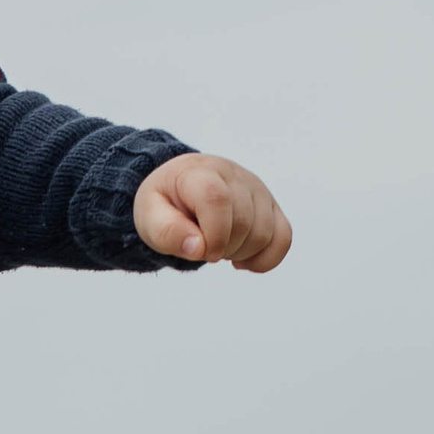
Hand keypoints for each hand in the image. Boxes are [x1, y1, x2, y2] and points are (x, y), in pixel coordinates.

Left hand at [131, 153, 290, 270]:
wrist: (181, 188)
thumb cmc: (165, 204)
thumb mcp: (149, 216)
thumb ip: (166, 232)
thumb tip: (198, 248)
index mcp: (200, 173)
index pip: (218, 199)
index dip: (213, 234)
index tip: (201, 251)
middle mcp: (235, 175)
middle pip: (244, 223)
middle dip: (222, 248)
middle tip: (203, 246)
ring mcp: (257, 189)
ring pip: (265, 234)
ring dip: (240, 254)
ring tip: (219, 246)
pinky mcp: (271, 206)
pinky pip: (283, 238)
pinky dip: (265, 259)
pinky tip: (242, 261)